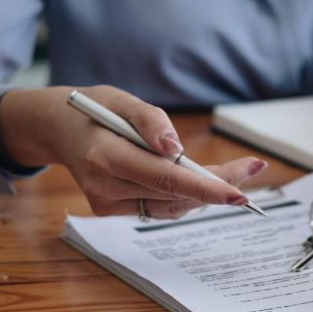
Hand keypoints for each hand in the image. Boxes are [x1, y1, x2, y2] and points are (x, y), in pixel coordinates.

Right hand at [0, 85, 266, 218]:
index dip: (205, 187)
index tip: (239, 191)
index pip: (164, 178)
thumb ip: (150, 121)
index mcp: (104, 156)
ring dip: (205, 192)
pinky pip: (160, 208)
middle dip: (218, 185)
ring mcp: (107, 205)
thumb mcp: (121, 99)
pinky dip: (185, 195)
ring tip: (235, 173)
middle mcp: (104, 187)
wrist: (60, 130)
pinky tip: (199, 181)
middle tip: (252, 169)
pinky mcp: (112, 212)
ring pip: (171, 206)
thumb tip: (176, 149)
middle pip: (174, 194)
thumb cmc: (94, 110)